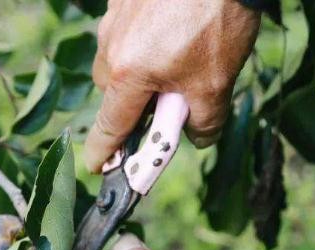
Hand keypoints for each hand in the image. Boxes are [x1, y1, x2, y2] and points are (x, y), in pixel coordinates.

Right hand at [84, 0, 260, 171]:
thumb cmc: (217, 22)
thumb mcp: (217, 84)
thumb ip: (204, 122)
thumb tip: (198, 138)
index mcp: (129, 75)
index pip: (110, 125)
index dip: (103, 151)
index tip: (97, 167)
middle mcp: (112, 46)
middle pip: (111, 91)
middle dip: (132, 102)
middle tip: (164, 101)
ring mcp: (115, 17)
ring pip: (117, 58)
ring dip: (138, 68)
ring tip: (176, 57)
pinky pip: (126, 29)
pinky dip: (144, 38)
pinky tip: (172, 28)